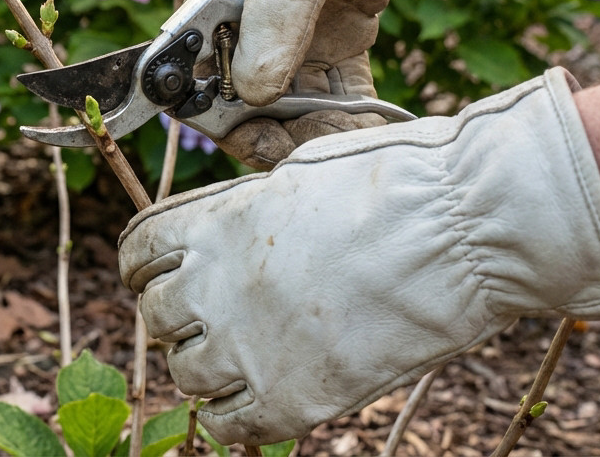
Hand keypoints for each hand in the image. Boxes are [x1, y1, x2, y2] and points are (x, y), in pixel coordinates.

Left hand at [119, 69, 599, 445]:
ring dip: (204, 364)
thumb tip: (231, 230)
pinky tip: (257, 400)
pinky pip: (230, 426)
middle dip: (177, 314)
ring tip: (241, 354)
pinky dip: (234, 416)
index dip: (143, 264)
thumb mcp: (298, 173)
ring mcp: (248, 349)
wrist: (463, 228)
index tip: (155, 272)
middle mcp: (214, 287)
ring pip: (186, 373)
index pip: (136, 252)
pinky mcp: (292, 401)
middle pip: (156, 316)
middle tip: (209, 314)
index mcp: (213, 224)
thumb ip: (247, 210)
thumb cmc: (395, 182)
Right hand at [192, 0, 493, 168]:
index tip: (261, 138)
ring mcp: (294, 37)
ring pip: (292, 111)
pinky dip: (351, 119)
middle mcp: (246, 27)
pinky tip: (374, 129)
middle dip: (276, 135)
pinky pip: (337, 97)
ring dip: (317, 134)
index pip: (194, 80)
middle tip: (320, 149)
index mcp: (213, 3)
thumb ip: (275, 17)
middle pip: (244, 107)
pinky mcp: (338, 42)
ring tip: (356, 141)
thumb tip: (252, 93)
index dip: (218, 119)